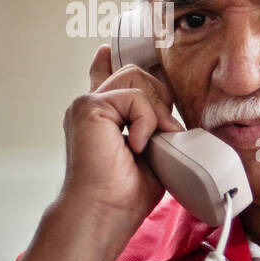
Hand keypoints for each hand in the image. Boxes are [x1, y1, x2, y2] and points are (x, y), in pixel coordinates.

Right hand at [54, 44, 184, 232]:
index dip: (108, 61)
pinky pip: (136, 98)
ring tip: (150, 144)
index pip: (106, 77)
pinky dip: (146, 122)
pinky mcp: (89, 107)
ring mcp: (88, 105)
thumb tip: (172, 116)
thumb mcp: (152, 151)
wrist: (105, 211)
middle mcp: (91, 106)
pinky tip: (136, 146)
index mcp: (103, 116)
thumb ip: (154, 125)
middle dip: (160, 101)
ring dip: (156, 113)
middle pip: (136, 74)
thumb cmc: (127, 192)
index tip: (105, 50)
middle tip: (162, 137)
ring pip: (138, 80)